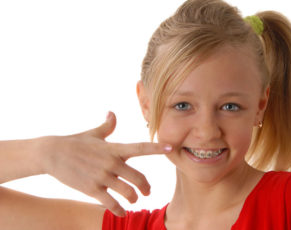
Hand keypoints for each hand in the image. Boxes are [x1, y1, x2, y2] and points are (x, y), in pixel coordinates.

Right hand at [40, 111, 171, 216]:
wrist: (52, 153)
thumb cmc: (75, 142)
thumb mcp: (93, 133)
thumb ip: (107, 125)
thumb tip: (112, 113)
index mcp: (115, 148)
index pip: (141, 147)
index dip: (157, 148)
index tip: (171, 148)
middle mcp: (112, 163)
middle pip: (138, 177)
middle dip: (146, 187)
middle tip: (147, 191)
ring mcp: (102, 177)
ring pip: (128, 192)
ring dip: (134, 198)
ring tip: (133, 200)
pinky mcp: (92, 189)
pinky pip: (111, 203)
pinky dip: (119, 210)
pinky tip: (121, 212)